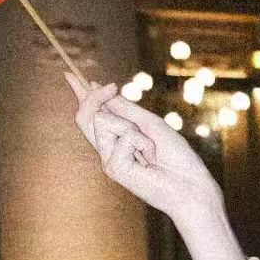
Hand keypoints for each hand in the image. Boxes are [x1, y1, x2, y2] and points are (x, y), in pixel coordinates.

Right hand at [66, 77, 223, 221]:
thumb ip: (127, 110)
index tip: (69, 75)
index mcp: (118, 139)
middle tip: (110, 85)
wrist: (190, 185)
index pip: (93, 116)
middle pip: (86, 116)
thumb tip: (107, 92)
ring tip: (149, 147)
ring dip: (130, 127)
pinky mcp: (113, 168)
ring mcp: (109, 160)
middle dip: (94, 96)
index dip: (81, 96)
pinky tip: (150, 158)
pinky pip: (122, 136)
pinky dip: (141, 142)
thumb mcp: (151, 125)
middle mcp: (109, 150)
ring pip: (101, 121)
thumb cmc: (176, 157)